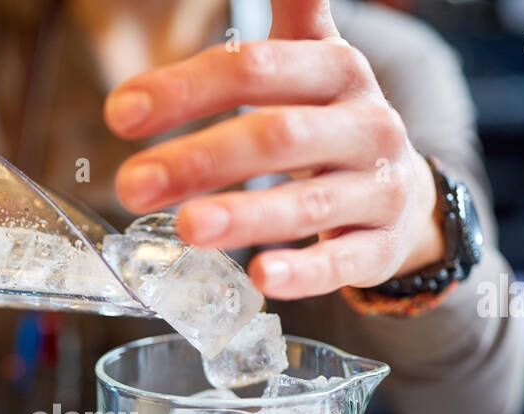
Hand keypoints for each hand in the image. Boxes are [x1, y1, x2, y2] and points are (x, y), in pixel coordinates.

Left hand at [104, 0, 444, 298]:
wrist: (404, 192)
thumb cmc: (332, 123)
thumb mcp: (313, 61)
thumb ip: (290, 12)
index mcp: (336, 71)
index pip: (254, 70)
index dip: (185, 89)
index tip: (119, 115)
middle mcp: (364, 124)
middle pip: (278, 135)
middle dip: (201, 159)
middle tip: (132, 185)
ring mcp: (378, 188)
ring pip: (310, 201)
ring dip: (245, 215)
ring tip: (186, 228)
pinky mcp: (381, 246)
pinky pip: (344, 260)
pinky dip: (304, 271)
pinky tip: (263, 277)